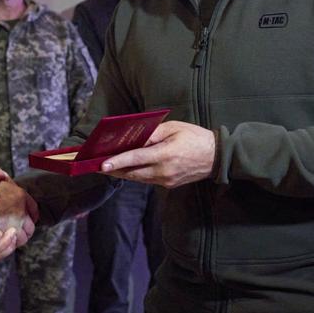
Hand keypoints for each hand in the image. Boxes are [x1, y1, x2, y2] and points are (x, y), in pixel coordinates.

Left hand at [100, 120, 215, 188]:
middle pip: (132, 172)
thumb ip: (153, 133)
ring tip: (107, 166)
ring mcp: (166, 180)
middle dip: (114, 169)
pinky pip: (147, 180)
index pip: (136, 159)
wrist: (216, 157)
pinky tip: (127, 168)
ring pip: (138, 178)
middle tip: (96, 165)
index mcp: (166, 154)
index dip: (117, 162)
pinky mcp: (168, 184)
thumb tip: (134, 138)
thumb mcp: (174, 128)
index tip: (102, 164)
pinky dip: (135, 174)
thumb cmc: (194, 137)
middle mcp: (164, 171)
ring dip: (123, 173)